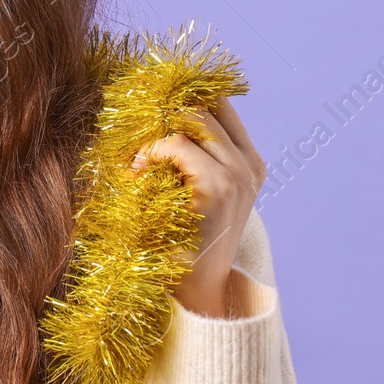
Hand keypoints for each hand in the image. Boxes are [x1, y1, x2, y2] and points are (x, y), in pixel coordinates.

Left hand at [129, 97, 267, 318]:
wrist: (195, 290)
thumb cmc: (184, 240)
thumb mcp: (194, 192)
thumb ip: (190, 156)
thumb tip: (156, 112)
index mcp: (249, 162)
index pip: (221, 103)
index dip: (184, 93)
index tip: (150, 98)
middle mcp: (248, 165)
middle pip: (203, 107)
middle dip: (164, 110)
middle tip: (134, 127)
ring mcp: (237, 175)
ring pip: (191, 119)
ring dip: (155, 131)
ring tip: (136, 157)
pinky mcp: (216, 188)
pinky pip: (176, 145)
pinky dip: (150, 152)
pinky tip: (137, 173)